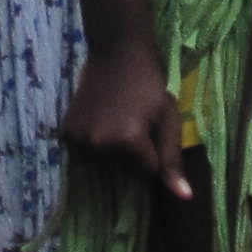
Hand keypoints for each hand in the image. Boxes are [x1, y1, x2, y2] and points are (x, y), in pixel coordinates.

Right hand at [59, 37, 188, 197]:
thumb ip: (172, 160)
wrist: (116, 52)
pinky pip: (83, 156)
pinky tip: (99, 124)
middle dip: (131, 154)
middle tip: (132, 121)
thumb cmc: (148, 84)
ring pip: (103, 165)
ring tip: (115, 121)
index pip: (147, 172)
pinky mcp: (66, 133)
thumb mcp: (168, 118)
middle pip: (123, 170)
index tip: (149, 128)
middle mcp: (100, 144)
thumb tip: (184, 198)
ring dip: (111, 152)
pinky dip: (92, 147)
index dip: (153, 152)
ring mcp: (79, 139)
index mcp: (128, 140)